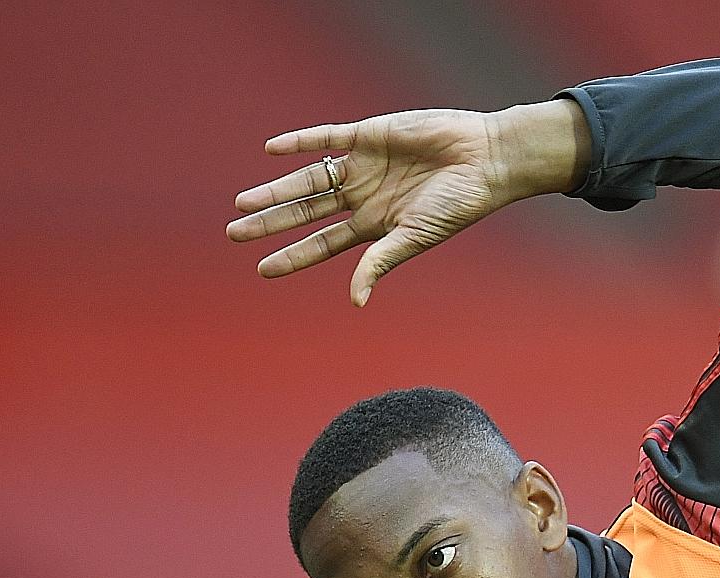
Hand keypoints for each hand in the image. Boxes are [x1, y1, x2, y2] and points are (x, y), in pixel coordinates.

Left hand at [227, 101, 587, 305]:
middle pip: (307, 212)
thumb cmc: (459, 205)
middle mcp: (363, 197)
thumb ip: (380, 263)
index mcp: (375, 226)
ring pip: (309, 179)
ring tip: (242, 202)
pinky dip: (301, 142)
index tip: (261, 270)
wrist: (485, 160)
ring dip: (276, 190)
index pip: (323, 244)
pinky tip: (272, 150)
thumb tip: (353, 301)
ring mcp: (364, 165)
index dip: (293, 256)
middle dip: (271, 223)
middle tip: (234, 233)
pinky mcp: (370, 135)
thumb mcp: (415, 238)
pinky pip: (327, 137)